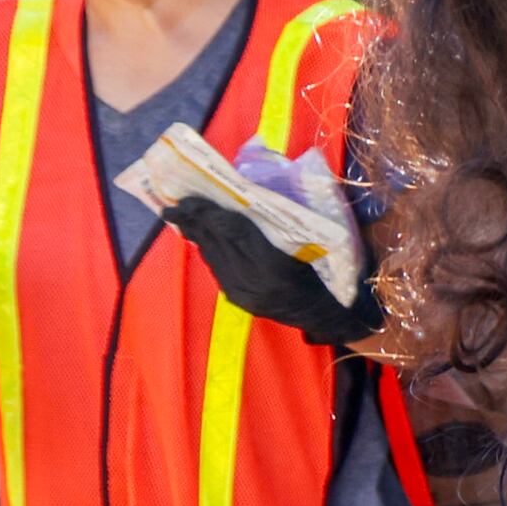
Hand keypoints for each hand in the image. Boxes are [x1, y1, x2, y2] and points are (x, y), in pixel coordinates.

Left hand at [160, 195, 372, 346]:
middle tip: (174, 203)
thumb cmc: (330, 272)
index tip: (189, 197)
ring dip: (197, 234)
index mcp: (274, 264)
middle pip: (215, 242)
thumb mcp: (311, 241)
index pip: (231, 230)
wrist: (332, 315)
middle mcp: (253, 281)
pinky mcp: (239, 300)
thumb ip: (279, 218)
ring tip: (183, 216)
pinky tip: (203, 239)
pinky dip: (209, 250)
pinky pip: (217, 269)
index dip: (207, 211)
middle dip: (193, 220)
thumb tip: (248, 189)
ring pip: (211, 255)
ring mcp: (243, 293)